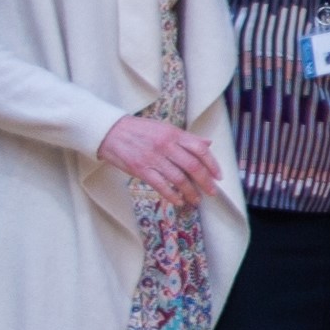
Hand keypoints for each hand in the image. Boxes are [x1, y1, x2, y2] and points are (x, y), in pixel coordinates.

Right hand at [97, 114, 226, 206]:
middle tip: (212, 192)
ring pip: (178, 178)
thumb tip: (208, 143)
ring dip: (190, 192)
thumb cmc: (140, 130)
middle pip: (192, 166)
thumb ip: (187, 138)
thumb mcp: (165, 128)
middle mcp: (166, 145)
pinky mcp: (140, 169)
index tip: (218, 176)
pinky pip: (161, 185)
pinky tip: (179, 201)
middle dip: (205, 182)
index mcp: (174, 134)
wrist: (110, 131)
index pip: (200, 149)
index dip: (212, 164)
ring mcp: (153, 158)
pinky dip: (172, 195)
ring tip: (196, 199)